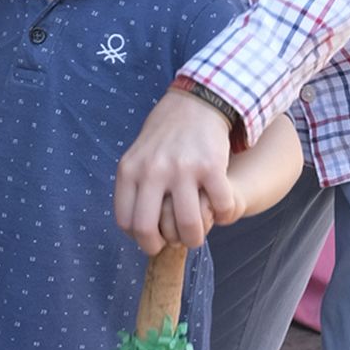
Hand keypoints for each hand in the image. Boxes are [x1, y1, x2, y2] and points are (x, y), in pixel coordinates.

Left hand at [115, 91, 238, 254]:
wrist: (196, 102)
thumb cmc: (166, 134)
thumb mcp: (138, 156)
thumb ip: (135, 188)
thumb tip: (136, 230)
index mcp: (130, 170)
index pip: (126, 222)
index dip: (140, 238)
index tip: (153, 237)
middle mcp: (153, 171)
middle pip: (149, 230)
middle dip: (163, 246)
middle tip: (174, 243)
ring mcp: (183, 169)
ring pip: (187, 226)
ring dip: (194, 238)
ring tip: (198, 233)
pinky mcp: (211, 167)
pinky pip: (219, 208)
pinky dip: (223, 217)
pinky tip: (221, 211)